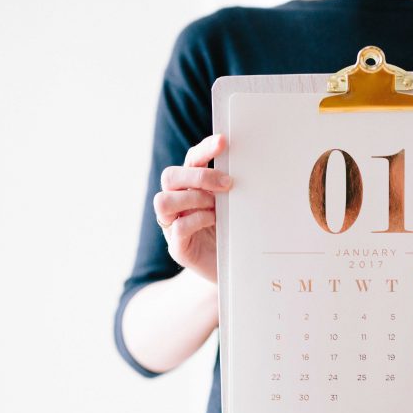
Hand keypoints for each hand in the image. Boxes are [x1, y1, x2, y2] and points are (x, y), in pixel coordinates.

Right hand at [153, 134, 231, 282]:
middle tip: (228, 183)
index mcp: (191, 188)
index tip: (224, 142)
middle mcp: (177, 203)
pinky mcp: (178, 247)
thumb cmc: (234, 234)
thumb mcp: (235, 207)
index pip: (191, 160)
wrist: (234, 271)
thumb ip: (232, 189)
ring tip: (216, 207)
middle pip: (170, 176)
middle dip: (199, 176)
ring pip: (163, 201)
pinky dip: (196, 220)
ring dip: (193, 198)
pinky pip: (177, 227)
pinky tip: (214, 222)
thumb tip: (248, 167)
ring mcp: (173, 225)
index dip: (205, 149)